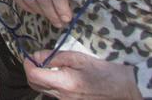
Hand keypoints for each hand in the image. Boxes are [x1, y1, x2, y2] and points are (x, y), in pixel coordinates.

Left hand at [24, 52, 140, 98]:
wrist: (124, 88)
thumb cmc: (103, 71)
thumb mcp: (78, 58)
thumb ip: (55, 56)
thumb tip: (37, 56)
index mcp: (64, 83)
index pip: (34, 76)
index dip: (28, 64)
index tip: (30, 56)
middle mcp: (62, 96)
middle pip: (34, 85)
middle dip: (31, 71)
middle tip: (37, 60)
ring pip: (43, 90)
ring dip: (41, 77)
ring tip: (50, 66)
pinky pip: (53, 94)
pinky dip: (50, 84)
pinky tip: (59, 75)